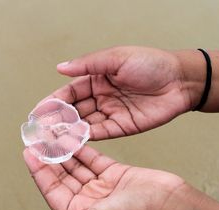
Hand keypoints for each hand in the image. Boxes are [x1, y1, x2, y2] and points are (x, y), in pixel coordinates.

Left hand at [20, 145, 183, 209]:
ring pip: (79, 166)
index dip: (39, 171)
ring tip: (54, 135)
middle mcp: (89, 201)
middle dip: (52, 158)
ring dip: (67, 152)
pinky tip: (75, 139)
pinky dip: (85, 149)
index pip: (52, 190)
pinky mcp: (116, 173)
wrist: (168, 207)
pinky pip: (95, 159)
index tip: (29, 152)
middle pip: (64, 176)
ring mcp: (103, 186)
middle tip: (40, 139)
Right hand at [44, 46, 200, 139]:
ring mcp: (111, 113)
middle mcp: (102, 97)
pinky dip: (87, 137)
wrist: (179, 81)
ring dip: (69, 131)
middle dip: (58, 120)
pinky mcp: (122, 127)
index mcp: (98, 79)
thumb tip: (60, 68)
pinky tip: (73, 141)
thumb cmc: (151, 64)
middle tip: (41, 129)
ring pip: (85, 123)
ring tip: (52, 138)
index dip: (54, 101)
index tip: (39, 111)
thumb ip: (88, 65)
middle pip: (75, 111)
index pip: (70, 93)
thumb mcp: (117, 58)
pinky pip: (101, 133)